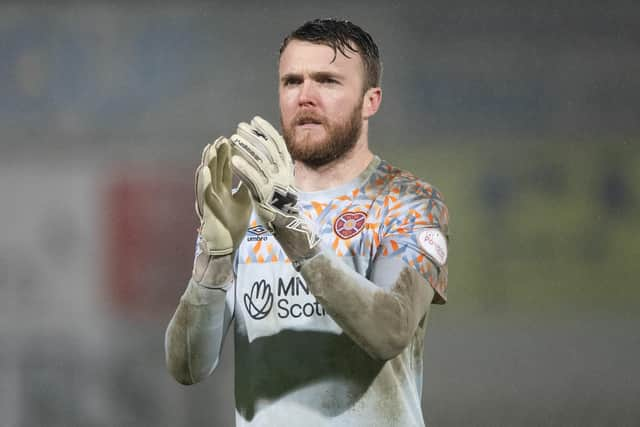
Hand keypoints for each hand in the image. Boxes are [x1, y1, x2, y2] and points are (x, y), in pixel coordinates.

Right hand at [195, 136, 251, 255]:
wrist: (227, 245)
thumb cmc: (233, 224)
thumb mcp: (244, 201)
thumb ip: (246, 186)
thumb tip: (255, 171)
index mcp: (222, 189)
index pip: (224, 168)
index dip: (226, 155)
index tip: (230, 139)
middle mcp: (213, 191)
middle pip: (215, 169)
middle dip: (217, 154)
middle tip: (221, 138)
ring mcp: (207, 199)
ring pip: (206, 178)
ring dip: (208, 163)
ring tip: (210, 147)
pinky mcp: (205, 209)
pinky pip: (203, 193)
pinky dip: (203, 181)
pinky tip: (204, 169)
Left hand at [230, 116, 319, 266]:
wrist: (288, 224)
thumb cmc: (281, 201)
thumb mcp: (282, 178)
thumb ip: (276, 164)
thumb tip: (266, 145)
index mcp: (287, 167)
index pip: (278, 143)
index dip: (266, 130)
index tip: (255, 120)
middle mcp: (282, 173)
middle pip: (267, 149)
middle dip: (253, 135)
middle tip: (239, 126)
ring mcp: (274, 183)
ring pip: (259, 161)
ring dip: (246, 147)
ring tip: (233, 138)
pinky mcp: (265, 195)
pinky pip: (253, 178)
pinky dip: (244, 168)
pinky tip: (233, 159)